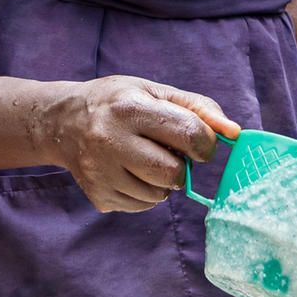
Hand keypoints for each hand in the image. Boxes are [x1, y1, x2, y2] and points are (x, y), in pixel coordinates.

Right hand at [43, 76, 238, 212]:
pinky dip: (146, 191)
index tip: (198, 141)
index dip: (205, 142)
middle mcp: (110, 142)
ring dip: (162, 180)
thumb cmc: (117, 102)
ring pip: (160, 195)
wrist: (61, 121)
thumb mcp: (154, 91)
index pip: (189, 134)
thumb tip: (234, 133)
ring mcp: (101, 173)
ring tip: (143, 158)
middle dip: (181, 165)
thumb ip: (198, 108)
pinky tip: (129, 171)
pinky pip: (143, 205)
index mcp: (129, 109)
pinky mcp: (99, 196)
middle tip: (166, 150)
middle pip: (174, 174)